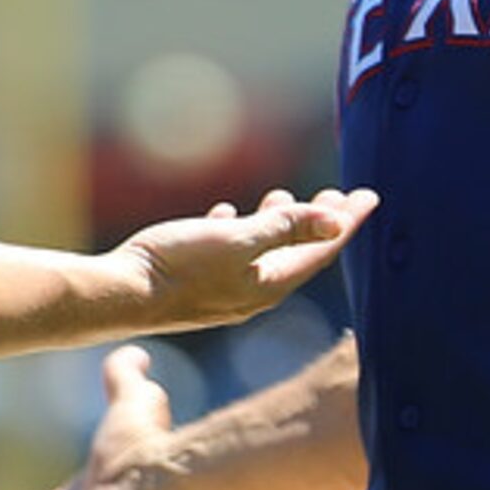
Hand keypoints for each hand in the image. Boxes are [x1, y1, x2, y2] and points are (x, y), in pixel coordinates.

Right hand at [111, 187, 376, 332]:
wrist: (119, 296)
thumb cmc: (177, 267)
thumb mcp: (238, 241)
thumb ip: (287, 229)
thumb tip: (338, 221)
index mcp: (269, 285)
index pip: (322, 250)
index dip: (348, 221)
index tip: (370, 195)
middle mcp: (252, 294)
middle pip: (298, 253)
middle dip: (319, 222)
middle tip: (339, 193)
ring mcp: (223, 291)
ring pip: (262, 253)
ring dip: (277, 225)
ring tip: (282, 197)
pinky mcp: (195, 285)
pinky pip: (228, 255)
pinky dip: (237, 232)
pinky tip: (228, 215)